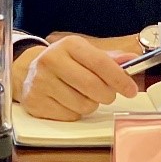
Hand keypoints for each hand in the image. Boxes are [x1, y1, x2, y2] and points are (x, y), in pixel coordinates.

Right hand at [13, 34, 138, 120]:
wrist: (29, 72)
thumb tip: (131, 60)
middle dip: (108, 94)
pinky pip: (70, 116)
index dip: (119, 78)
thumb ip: (109, 59)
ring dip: (91, 104)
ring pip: (83, 104)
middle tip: (108, 94)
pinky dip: (76, 113)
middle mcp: (52, 60)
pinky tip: (69, 102)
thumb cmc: (64, 62)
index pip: (100, 62)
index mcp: (69, 45)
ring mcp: (41, 82)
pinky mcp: (36, 102)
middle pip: (92, 86)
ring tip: (84, 95)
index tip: (131, 90)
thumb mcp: (84, 54)